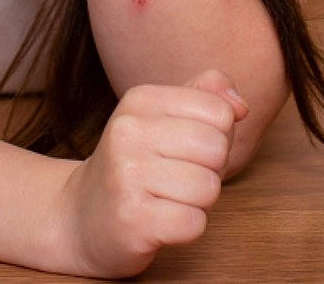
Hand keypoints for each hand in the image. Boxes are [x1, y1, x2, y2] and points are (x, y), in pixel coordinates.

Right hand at [53, 70, 248, 278]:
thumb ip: (207, 97)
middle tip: (176, 178)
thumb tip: (241, 106)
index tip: (184, 149)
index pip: (219, 112)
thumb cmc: (138, 166)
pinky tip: (160, 221)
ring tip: (166, 199)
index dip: (216, 137)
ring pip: (209, 188)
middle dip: (209, 171)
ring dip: (198, 202)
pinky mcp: (132, 219)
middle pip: (217, 149)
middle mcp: (127, 131)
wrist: (82, 217)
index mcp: (140, 99)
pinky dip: (187, 227)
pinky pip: (194, 223)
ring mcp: (125, 175)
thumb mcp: (164, 118)